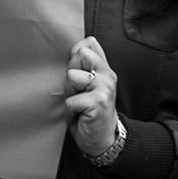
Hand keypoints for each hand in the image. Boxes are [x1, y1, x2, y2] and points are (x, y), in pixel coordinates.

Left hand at [63, 36, 118, 157]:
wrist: (103, 138)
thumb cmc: (92, 110)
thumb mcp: (90, 83)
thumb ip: (88, 62)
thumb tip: (87, 40)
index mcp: (104, 68)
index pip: (87, 45)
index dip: (75, 58)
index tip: (80, 75)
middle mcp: (107, 75)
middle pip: (79, 55)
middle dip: (71, 75)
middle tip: (79, 92)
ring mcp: (104, 88)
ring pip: (72, 76)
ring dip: (70, 93)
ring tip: (80, 104)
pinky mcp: (98, 102)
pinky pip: (70, 100)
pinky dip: (71, 111)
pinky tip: (81, 115)